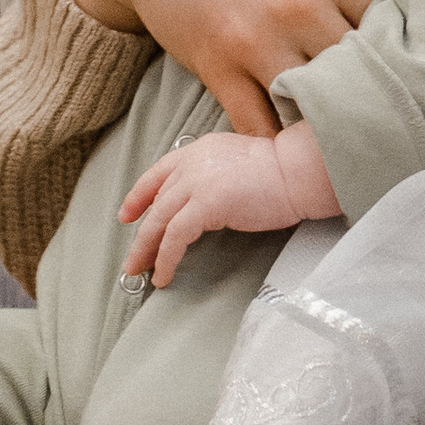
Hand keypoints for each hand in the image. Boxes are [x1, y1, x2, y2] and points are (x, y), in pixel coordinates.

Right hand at [59, 0, 424, 134]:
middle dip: (376, 92)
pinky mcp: (218, 66)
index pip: (393, 25)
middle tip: (394, 114)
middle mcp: (299, 6)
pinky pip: (259, 124)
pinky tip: (296, 143)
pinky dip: (279, 139)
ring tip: (353, 138)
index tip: (414, 64)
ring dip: (330, 122)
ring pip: (315, 106)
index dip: (405, 47)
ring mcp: (256, 41)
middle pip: (361, 73)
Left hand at [121, 124, 338, 284]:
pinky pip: (175, 237)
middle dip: (141, 234)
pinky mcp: (205, 204)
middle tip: (132, 259)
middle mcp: (192, 162)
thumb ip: (214, 174)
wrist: (297, 172)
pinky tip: (164, 274)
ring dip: (146, 250)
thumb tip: (203, 201)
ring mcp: (196, 182)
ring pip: (159, 220)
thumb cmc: (280, 173)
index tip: (127, 214)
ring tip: (140, 272)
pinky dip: (166, 258)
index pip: (158, 173)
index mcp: (199, 150)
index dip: (138, 195)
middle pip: (155, 201)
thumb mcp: (237, 163)